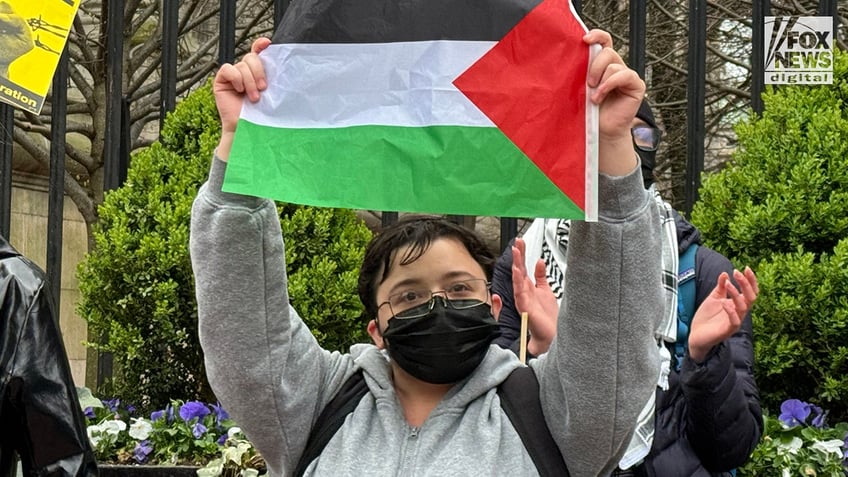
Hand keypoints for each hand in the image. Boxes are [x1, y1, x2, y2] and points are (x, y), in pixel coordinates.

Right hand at [213, 37, 270, 159]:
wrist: (249, 130)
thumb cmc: (263, 115)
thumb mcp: (272, 94)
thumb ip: (274, 79)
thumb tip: (286, 66)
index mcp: (258, 72)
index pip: (258, 52)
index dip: (261, 45)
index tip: (268, 44)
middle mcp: (245, 71)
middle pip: (251, 57)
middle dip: (259, 72)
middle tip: (264, 88)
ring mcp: (233, 75)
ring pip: (242, 65)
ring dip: (249, 81)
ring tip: (254, 98)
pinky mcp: (222, 80)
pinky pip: (228, 69)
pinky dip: (236, 78)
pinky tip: (239, 90)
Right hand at [511, 238, 557, 355]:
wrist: (550, 335)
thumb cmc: (547, 318)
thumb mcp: (546, 291)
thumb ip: (540, 276)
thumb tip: (539, 261)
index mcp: (528, 288)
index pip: (523, 268)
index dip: (522, 255)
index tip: (520, 243)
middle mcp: (524, 292)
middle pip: (519, 270)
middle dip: (518, 255)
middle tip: (517, 241)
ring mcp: (523, 299)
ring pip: (517, 278)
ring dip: (517, 264)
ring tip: (516, 251)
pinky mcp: (525, 306)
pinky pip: (519, 291)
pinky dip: (518, 280)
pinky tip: (517, 270)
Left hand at [583, 29, 644, 176]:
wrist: (599, 131)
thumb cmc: (588, 111)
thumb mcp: (581, 88)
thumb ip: (582, 72)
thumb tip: (571, 57)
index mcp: (603, 64)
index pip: (604, 41)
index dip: (597, 36)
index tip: (584, 40)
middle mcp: (616, 67)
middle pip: (607, 52)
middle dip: (594, 65)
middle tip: (588, 83)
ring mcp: (627, 75)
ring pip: (613, 64)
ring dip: (600, 80)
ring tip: (593, 96)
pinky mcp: (636, 85)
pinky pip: (624, 75)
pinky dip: (609, 84)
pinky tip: (600, 96)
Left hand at [688, 267, 758, 362]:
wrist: (695, 335)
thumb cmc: (706, 318)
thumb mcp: (713, 298)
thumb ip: (720, 287)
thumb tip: (725, 274)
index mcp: (737, 304)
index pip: (750, 291)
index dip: (750, 280)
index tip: (745, 268)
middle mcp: (739, 312)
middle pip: (751, 297)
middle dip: (746, 284)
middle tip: (737, 273)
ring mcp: (735, 322)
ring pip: (744, 307)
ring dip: (736, 294)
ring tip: (728, 284)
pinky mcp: (728, 330)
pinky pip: (735, 321)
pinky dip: (731, 311)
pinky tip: (725, 303)